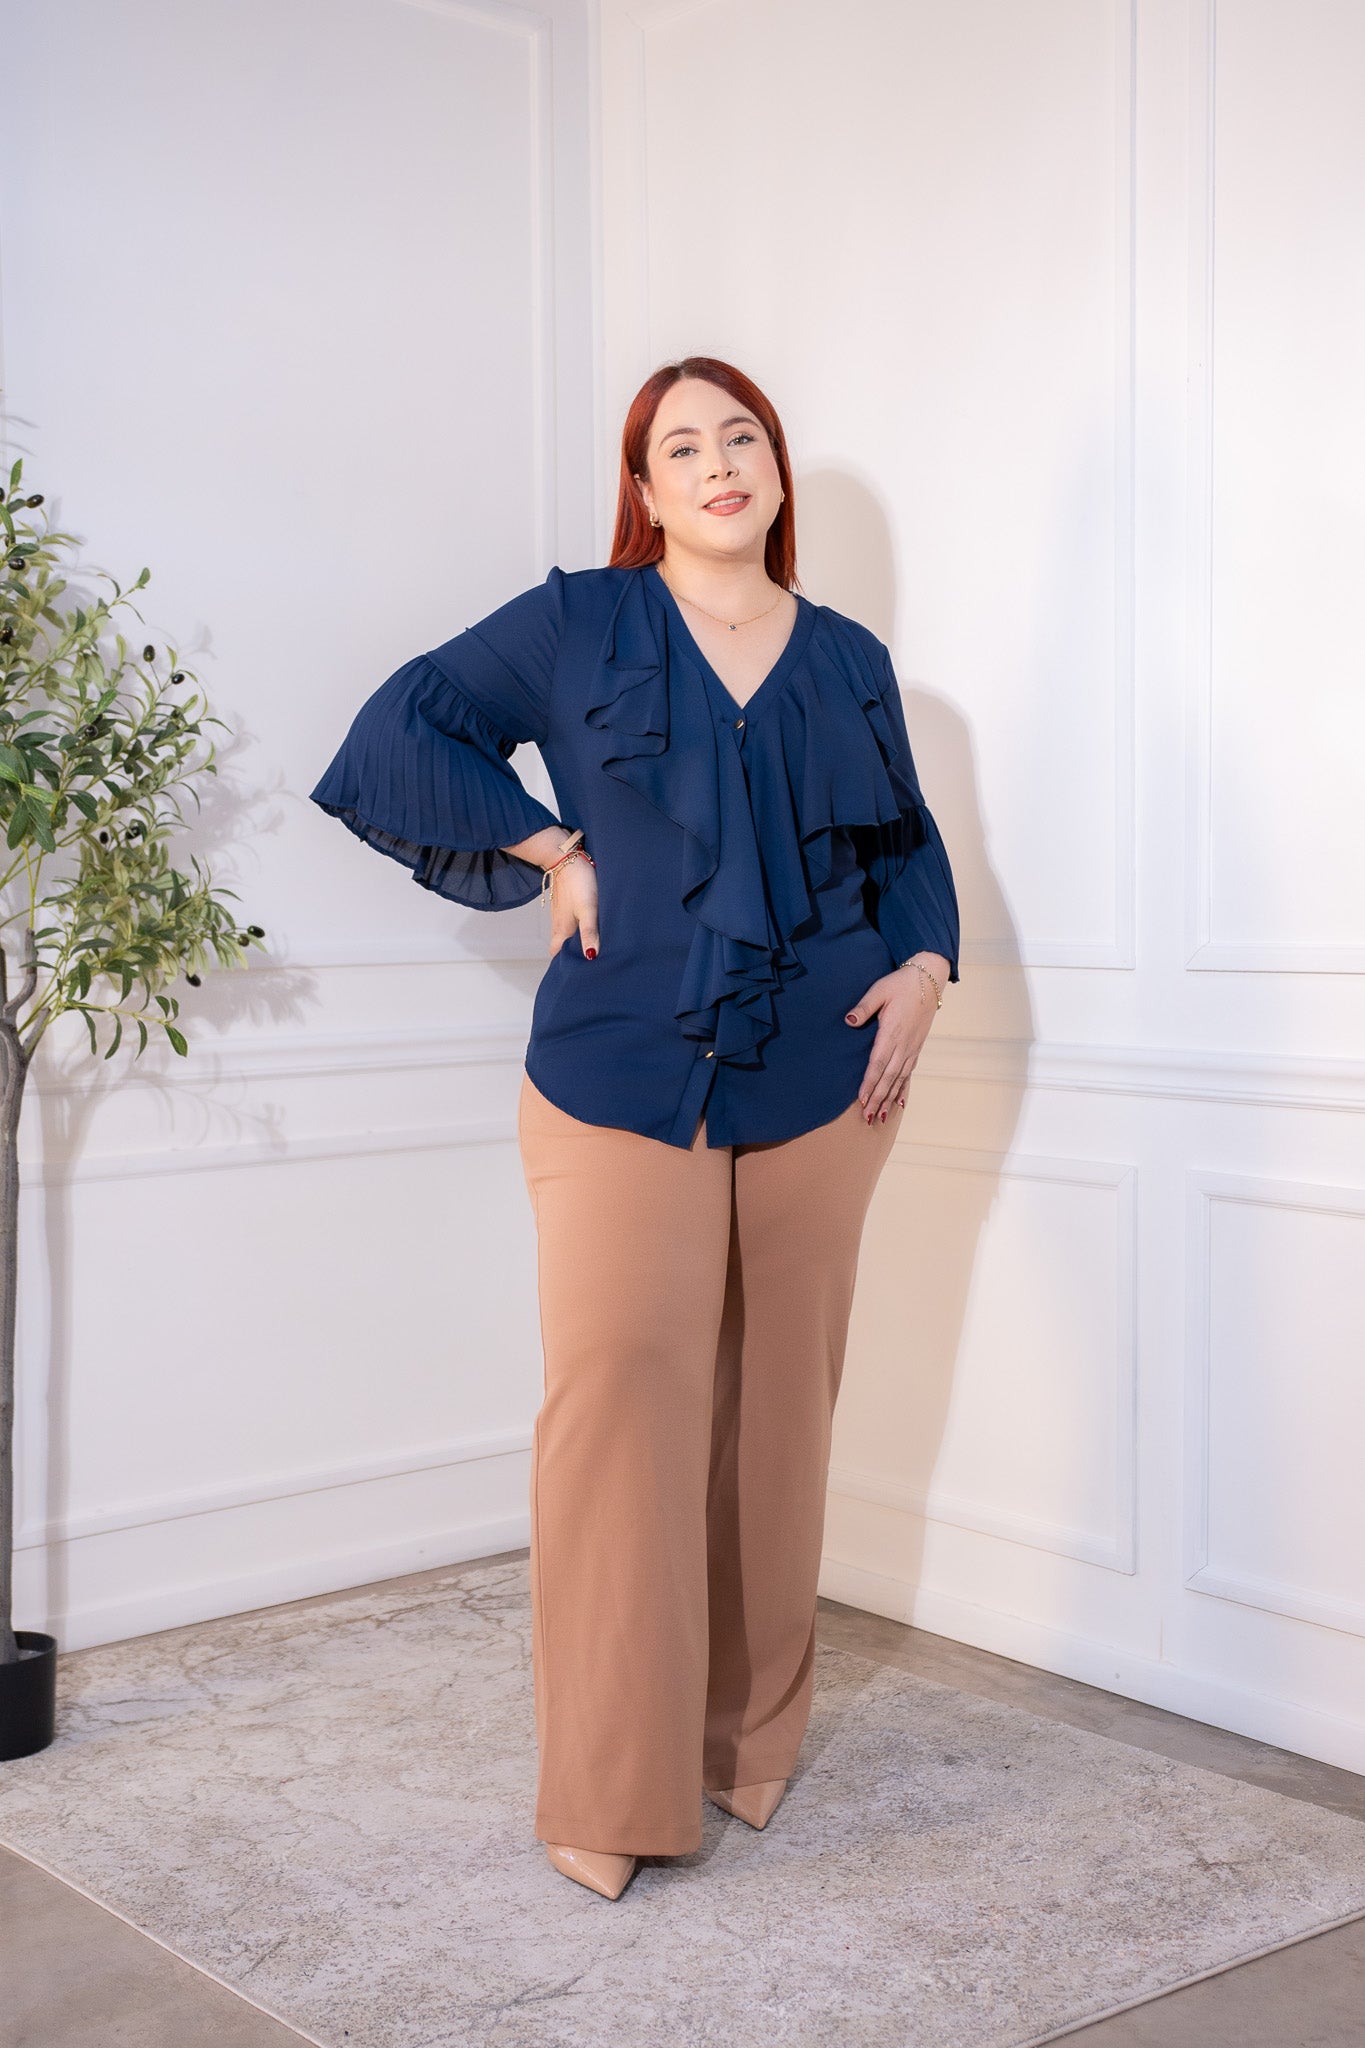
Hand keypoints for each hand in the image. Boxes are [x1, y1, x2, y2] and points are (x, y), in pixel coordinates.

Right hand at [547, 849, 599, 959]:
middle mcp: (558, 924)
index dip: (564, 962)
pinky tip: (588, 923)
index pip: (557, 954)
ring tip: (591, 943)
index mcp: (562, 930)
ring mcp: (560, 913)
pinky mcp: (565, 904)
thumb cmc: (578, 884)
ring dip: (574, 940)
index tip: (577, 968)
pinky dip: (576, 926)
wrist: (566, 858)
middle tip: (587, 958)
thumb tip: (590, 956)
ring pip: (565, 933)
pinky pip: (568, 921)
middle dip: (570, 953)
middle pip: (560, 945)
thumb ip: (589, 932)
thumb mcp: (588, 910)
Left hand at [844, 957, 943, 1121]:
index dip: (870, 1083)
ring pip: (899, 1079)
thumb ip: (864, 1007)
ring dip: (889, 1099)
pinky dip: (903, 1089)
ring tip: (881, 1117)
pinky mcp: (916, 1047)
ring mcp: (912, 1048)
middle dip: (878, 1099)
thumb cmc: (901, 984)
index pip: (878, 1063)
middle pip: (888, 1077)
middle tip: (868, 1118)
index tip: (862, 1099)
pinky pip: (909, 1073)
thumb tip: (849, 1020)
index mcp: (892, 1032)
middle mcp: (903, 1045)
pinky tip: (900, 1103)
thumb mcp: (879, 990)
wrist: (929, 980)